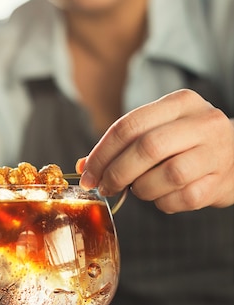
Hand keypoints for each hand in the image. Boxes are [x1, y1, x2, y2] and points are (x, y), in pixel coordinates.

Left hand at [77, 90, 233, 212]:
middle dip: (116, 172)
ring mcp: (215, 153)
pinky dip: (162, 202)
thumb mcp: (159, 130)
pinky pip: (180, 199)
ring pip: (165, 175)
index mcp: (181, 102)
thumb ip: (123, 144)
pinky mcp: (219, 182)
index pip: (130, 124)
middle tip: (104, 186)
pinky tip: (161, 196)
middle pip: (147, 148)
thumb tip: (84, 166)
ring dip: (141, 189)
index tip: (86, 172)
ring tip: (139, 188)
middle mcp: (203, 123)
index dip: (102, 152)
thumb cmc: (188, 143)